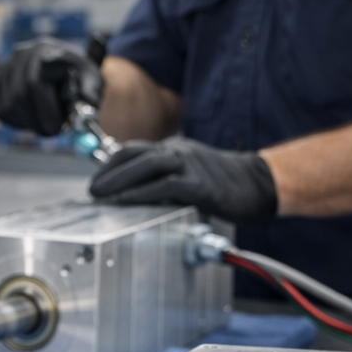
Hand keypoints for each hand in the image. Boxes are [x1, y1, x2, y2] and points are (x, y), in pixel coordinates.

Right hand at [0, 37, 104, 137]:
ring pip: (8, 106)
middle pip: (19, 96)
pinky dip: (16, 121)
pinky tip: (32, 117)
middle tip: (51, 133)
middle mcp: (21, 55)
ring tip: (45, 123)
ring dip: (28, 122)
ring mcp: (4, 68)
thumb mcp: (92, 80)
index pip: (36, 83)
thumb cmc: (79, 77)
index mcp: (45, 51)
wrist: (62, 68)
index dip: (45, 110)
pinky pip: (0, 110)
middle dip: (36, 120)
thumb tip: (85, 113)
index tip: (58, 128)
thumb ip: (90, 95)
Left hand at [89, 137, 278, 223]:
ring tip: (99, 195)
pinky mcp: (199, 185)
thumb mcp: (189, 172)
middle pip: (133, 155)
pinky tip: (125, 202)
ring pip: (145, 167)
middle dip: (107, 173)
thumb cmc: (224, 182)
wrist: (261, 182)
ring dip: (118, 181)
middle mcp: (178, 152)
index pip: (132, 150)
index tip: (94, 180)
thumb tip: (134, 192)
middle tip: (90, 190)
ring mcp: (189, 166)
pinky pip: (164, 186)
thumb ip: (164, 178)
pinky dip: (141, 193)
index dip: (109, 165)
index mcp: (173, 149)